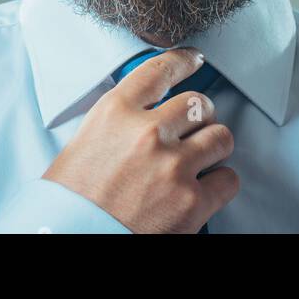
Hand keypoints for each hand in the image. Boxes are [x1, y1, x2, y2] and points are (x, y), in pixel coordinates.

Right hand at [42, 47, 238, 232]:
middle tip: (192, 130)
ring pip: (220, 136)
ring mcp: (172, 166)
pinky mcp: (192, 201)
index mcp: (114, 113)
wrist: (70, 239)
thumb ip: (118, 123)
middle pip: (197, 103)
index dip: (183, 60)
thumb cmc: (70, 202)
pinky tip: (204, 189)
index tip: (194, 59)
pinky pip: (229, 179)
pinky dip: (220, 185)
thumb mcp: (83, 145)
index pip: (160, 70)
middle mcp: (146, 133)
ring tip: (199, 160)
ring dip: (212, 147)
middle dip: (198, 116)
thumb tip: (146, 113)